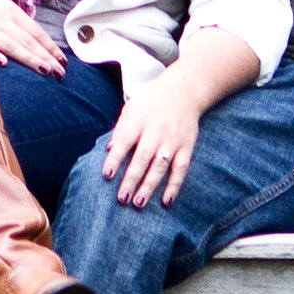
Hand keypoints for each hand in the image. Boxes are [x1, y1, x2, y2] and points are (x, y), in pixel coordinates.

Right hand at [0, 0, 66, 75]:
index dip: (50, 46)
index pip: (35, 31)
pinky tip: (4, 63)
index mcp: (9, 10)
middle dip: (46, 57)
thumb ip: (13, 20)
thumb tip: (32, 37)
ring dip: (29, 59)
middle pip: (27, 40)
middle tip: (61, 73)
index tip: (63, 60)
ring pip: (11, 45)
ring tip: (45, 70)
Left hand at [102, 65, 212, 207]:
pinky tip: (166, 201)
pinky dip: (174, 185)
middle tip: (122, 198)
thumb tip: (109, 150)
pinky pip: (181, 169)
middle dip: (131, 178)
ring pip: (160, 166)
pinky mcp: (187, 147)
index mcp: (139, 120)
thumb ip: (120, 129)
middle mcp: (156, 130)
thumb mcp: (132, 108)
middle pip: (142, 157)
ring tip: (138, 203)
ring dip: (149, 185)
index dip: (115, 158)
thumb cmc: (151, 103)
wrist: (184, 91)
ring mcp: (173, 139)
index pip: (124, 140)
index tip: (106, 175)